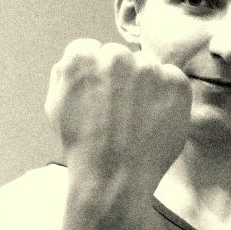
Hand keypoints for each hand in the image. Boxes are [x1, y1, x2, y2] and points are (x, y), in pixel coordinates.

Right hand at [45, 39, 191, 187]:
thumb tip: (83, 56)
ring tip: (139, 120)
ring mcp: (148, 68)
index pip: (92, 50)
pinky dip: (169, 97)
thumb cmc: (83, 147)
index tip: (101, 99)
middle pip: (122, 57)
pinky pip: (173, 80)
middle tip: (122, 113)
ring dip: (146, 85)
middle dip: (121, 79)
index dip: (97, 78)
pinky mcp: (175, 83)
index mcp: (82, 56)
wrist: (114, 178)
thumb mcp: (56, 106)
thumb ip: (66, 73)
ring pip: (149, 67)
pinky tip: (156, 120)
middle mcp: (115, 55)